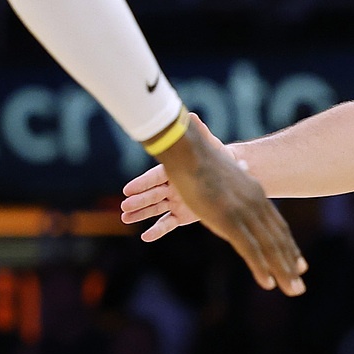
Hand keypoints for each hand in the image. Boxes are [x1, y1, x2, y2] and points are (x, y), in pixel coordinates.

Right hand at [122, 114, 218, 239]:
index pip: (155, 178)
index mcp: (174, 171)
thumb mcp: (210, 147)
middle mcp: (171, 186)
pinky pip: (167, 223)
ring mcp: (175, 201)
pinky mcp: (181, 216)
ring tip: (125, 219)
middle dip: (138, 201)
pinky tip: (145, 236)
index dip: (141, 184)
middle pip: (151, 194)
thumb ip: (200, 133)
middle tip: (124, 207)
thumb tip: (192, 116)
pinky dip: (157, 230)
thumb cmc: (217, 158)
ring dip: (141, 214)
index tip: (127, 189)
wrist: (230, 175)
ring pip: (155, 209)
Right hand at [150, 115, 305, 295]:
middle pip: (278, 239)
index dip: (288, 246)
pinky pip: (249, 249)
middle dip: (291, 263)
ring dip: (283, 271)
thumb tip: (241, 172)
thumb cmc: (199, 159)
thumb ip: (234, 180)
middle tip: (300, 284)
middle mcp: (255, 204)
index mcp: (254, 194)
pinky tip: (268, 283)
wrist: (189, 150)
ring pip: (269, 247)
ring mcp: (243, 212)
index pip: (278, 225)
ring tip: (293, 290)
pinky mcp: (228, 220)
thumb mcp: (223, 172)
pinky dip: (261, 267)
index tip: (299, 262)